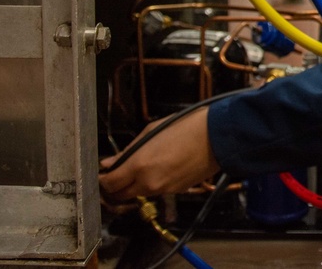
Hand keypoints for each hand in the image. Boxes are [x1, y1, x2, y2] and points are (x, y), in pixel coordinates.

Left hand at [98, 107, 220, 201]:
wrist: (218, 136)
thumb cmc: (187, 127)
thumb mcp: (151, 131)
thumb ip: (129, 150)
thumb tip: (110, 163)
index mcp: (140, 165)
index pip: (110, 184)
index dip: (103, 179)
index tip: (103, 172)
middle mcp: (149, 183)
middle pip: (121, 195)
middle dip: (116, 186)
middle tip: (117, 173)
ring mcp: (164, 189)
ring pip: (139, 193)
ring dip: (135, 184)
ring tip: (143, 165)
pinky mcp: (177, 191)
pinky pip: (157, 190)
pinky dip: (153, 182)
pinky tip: (162, 166)